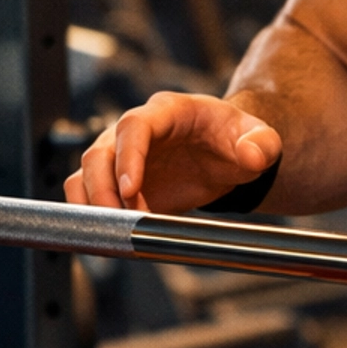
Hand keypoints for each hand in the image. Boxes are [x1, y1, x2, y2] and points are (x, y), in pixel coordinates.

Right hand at [66, 92, 281, 212]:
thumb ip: (261, 143)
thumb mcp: (259, 138)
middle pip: (99, 153)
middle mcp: (135, 130)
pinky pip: (89, 194)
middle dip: (103, 189)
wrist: (225, 155)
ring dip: (93, 204)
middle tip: (122, 220)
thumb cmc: (236, 139)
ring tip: (120, 232)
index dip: (128, 157)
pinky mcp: (117, 181)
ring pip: (86, 174)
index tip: (131, 190)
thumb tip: (253, 155)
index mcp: (167, 112)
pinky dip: (93, 215)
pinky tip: (116, 235)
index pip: (135, 127)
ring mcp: (121, 155)